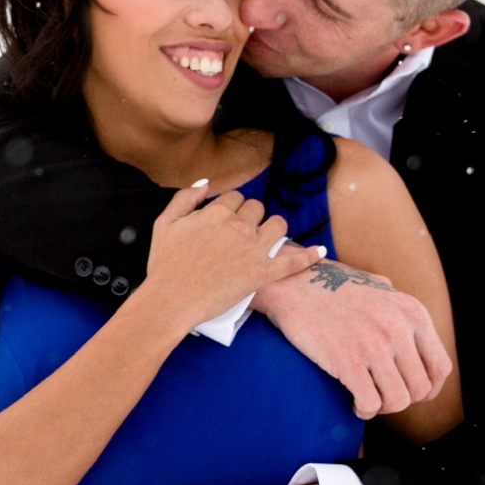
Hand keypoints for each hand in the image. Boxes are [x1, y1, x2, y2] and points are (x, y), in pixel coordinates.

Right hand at [142, 182, 323, 330]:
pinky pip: (292, 262)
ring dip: (273, 227)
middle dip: (250, 216)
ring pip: (277, 225)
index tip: (225, 220)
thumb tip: (205, 183)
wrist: (170, 301)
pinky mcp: (262, 273)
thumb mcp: (165, 223)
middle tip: (239, 233)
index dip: (230, 207)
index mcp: (216, 213)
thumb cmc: (164, 265)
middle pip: (256, 208)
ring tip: (267, 237)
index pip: (234, 197)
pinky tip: (320, 252)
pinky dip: (308, 256)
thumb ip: (185, 198)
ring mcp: (253, 250)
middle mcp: (238, 227)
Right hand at [254, 259, 450, 417]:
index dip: (429, 388)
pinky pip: (369, 402)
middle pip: (420, 389)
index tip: (411, 392)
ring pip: (398, 401)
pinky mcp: (347, 360)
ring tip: (369, 400)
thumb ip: (402, 312)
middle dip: (403, 399)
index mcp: (413, 313)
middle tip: (383, 396)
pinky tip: (354, 402)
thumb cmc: (333, 286)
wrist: (293, 282)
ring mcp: (374, 345)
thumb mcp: (381, 288)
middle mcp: (399, 329)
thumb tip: (415, 336)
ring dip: (383, 407)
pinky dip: (364, 410)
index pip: (440, 367)